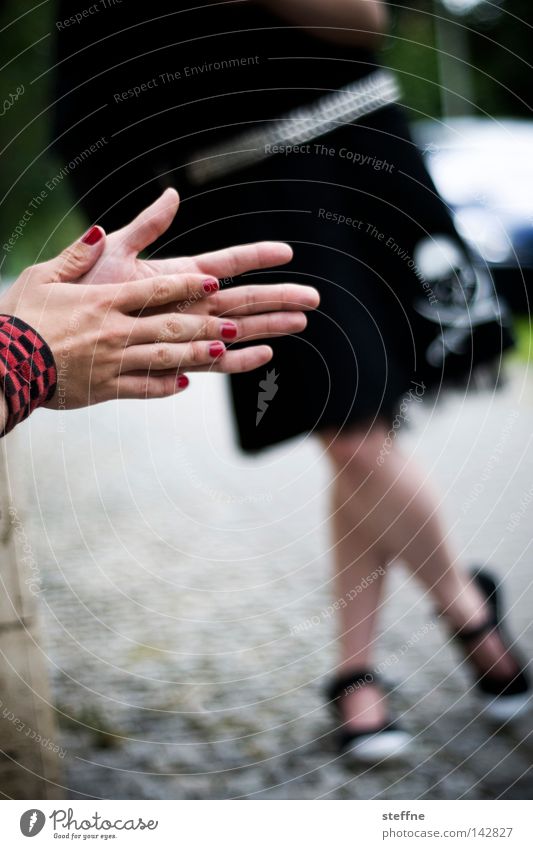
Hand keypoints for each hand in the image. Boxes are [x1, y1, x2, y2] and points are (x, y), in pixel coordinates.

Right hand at [0, 235, 224, 406]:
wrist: (1, 364)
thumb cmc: (19, 317)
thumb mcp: (43, 276)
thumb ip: (77, 255)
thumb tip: (99, 229)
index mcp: (102, 301)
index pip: (154, 290)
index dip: (187, 285)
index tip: (213, 281)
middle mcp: (113, 331)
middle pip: (169, 325)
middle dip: (205, 324)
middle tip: (233, 323)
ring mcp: (111, 362)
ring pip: (164, 357)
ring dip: (195, 354)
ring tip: (221, 351)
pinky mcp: (104, 389)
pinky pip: (143, 389)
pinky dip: (165, 386)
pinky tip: (185, 384)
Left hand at [76, 189, 319, 372]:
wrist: (59, 333)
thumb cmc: (80, 293)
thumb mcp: (111, 252)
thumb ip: (144, 226)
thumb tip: (172, 196)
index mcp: (177, 276)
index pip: (225, 263)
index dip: (255, 256)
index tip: (286, 251)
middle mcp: (187, 304)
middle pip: (243, 299)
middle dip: (279, 297)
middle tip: (314, 297)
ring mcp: (184, 333)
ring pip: (237, 329)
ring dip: (269, 326)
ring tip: (302, 322)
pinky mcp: (175, 360)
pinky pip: (212, 363)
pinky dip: (238, 360)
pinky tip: (266, 355)